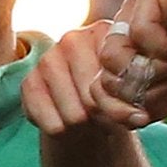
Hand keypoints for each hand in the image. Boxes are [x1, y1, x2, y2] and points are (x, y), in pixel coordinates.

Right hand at [21, 24, 146, 135]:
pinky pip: (53, 125)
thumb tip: (137, 118)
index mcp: (105, 33)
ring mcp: (47, 59)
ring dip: (85, 128)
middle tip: (108, 118)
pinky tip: (68, 121)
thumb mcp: (135, 95)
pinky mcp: (28, 82)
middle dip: (104, 118)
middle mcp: (73, 39)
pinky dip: (64, 133)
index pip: (116, 82)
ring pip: (74, 116)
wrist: (90, 105)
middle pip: (93, 100)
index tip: (133, 114)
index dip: (125, 106)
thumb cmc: (118, 94)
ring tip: (90, 120)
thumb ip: (135, 102)